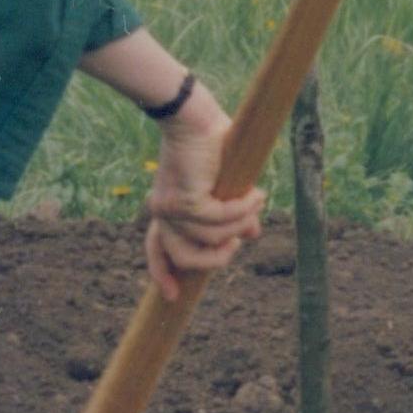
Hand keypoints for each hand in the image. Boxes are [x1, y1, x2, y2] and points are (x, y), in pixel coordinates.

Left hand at [140, 88, 262, 297]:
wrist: (194, 116)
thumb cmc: (210, 144)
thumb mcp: (224, 186)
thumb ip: (231, 214)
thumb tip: (251, 234)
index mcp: (167, 210)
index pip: (157, 251)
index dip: (164, 274)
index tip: (173, 296)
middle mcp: (163, 213)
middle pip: (186, 258)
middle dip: (217, 257)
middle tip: (239, 240)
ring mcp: (171, 209)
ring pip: (212, 239)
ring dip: (240, 224)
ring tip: (255, 201)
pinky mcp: (186, 200)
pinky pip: (220, 220)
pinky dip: (242, 210)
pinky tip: (255, 194)